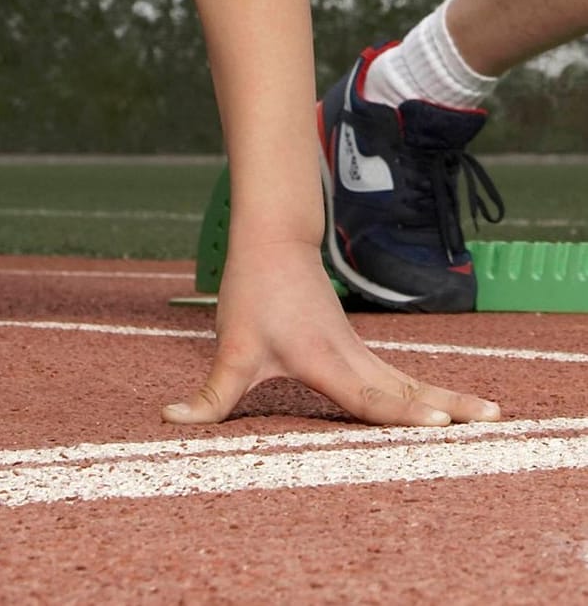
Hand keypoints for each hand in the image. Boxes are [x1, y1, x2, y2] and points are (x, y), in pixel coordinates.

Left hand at [165, 238, 501, 425]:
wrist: (272, 241)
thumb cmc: (254, 293)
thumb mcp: (229, 349)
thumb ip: (209, 395)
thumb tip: (171, 420)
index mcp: (325, 360)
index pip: (370, 396)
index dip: (403, 413)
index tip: (439, 422)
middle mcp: (350, 357)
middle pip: (407, 388)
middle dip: (450, 406)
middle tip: (493, 420)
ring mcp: (358, 350)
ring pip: (408, 379)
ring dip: (447, 397)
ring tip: (491, 417)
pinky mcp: (357, 347)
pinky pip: (399, 375)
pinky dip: (426, 391)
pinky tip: (447, 404)